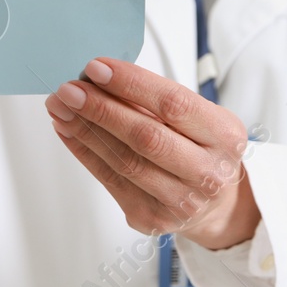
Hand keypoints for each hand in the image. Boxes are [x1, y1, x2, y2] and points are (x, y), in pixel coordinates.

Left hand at [44, 57, 260, 249]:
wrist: (216, 204)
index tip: (96, 68)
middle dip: (101, 109)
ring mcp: (182, 201)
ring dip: (84, 130)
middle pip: (146, 137)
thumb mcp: (196, 118)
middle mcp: (209, 173)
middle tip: (69, 89)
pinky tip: (68, 131)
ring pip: (124, 161)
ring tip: (60, 107)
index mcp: (225, 136)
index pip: (173, 104)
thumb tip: (98, 78)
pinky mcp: (153, 218)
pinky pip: (110, 180)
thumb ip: (154, 100)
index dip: (131, 84)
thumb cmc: (201, 148)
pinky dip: (84, 152)